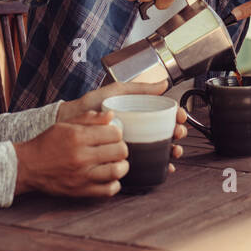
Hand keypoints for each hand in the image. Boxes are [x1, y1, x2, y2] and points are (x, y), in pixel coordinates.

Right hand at [12, 112, 128, 197]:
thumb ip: (89, 119)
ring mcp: (82, 176)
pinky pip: (108, 190)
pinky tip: (109, 177)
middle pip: (120, 151)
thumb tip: (111, 115)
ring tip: (116, 162)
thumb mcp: (65, 125)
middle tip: (115, 148)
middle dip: (121, 147)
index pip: (114, 133)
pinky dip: (114, 184)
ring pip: (117, 171)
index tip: (112, 134)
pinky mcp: (81, 191)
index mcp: (78, 137)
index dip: (117, 132)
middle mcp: (81, 156)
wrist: (27, 166)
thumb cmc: (47, 143)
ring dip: (122, 165)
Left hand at [56, 79, 187, 172]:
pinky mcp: (126, 157)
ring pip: (162, 149)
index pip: (166, 114)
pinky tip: (167, 167)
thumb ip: (139, 88)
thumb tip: (164, 83)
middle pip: (168, 132)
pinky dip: (162, 166)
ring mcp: (135, 143)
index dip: (177, 116)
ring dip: (173, 151)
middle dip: (178, 134)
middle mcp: (141, 128)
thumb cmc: (91, 105)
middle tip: (177, 134)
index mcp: (140, 112)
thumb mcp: (116, 91)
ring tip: (174, 151)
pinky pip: (149, 164)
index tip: (180, 117)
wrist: (70, 123)